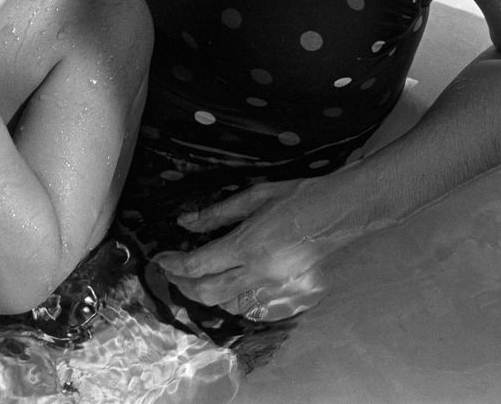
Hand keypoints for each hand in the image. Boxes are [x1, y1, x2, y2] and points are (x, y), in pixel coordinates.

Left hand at [150, 177, 350, 321]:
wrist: (340, 212)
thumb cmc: (298, 196)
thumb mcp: (255, 196)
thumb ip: (217, 213)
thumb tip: (185, 221)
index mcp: (248, 245)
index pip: (199, 265)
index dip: (174, 265)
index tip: (161, 258)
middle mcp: (258, 272)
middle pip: (208, 294)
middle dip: (184, 285)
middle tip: (173, 270)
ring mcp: (272, 285)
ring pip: (226, 303)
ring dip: (206, 293)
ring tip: (197, 275)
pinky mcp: (284, 289)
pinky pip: (247, 300)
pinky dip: (229, 294)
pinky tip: (226, 279)